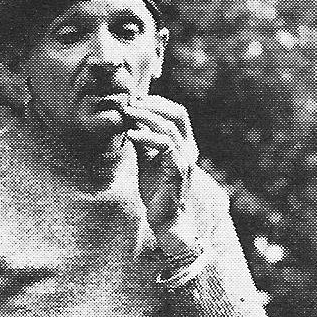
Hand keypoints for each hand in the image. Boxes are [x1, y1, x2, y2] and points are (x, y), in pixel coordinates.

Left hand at [120, 95, 201, 250]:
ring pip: (169, 128)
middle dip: (153, 104)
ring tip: (127, 113)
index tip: (137, 98)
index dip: (158, 102)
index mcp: (184, 143)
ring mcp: (185, 159)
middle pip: (178, 114)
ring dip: (146, 117)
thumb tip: (129, 117)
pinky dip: (147, 137)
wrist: (165, 218)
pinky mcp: (178, 171)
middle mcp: (189, 149)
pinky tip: (131, 135)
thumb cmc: (156, 188)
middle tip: (132, 102)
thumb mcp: (147, 157)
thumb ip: (143, 138)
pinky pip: (165, 147)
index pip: (177, 113)